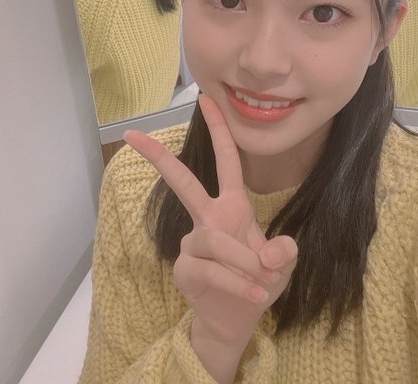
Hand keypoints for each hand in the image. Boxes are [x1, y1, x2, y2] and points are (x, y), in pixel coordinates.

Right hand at [124, 95, 297, 350]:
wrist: (239, 319)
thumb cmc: (258, 281)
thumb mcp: (282, 265)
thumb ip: (284, 253)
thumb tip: (274, 250)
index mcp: (232, 206)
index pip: (226, 160)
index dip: (218, 129)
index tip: (205, 98)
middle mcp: (209, 218)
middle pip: (183, 182)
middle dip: (159, 157)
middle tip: (132, 135)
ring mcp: (193, 242)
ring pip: (215, 240)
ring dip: (244, 261)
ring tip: (263, 281)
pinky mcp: (185, 267)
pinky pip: (211, 269)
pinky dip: (237, 282)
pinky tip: (254, 293)